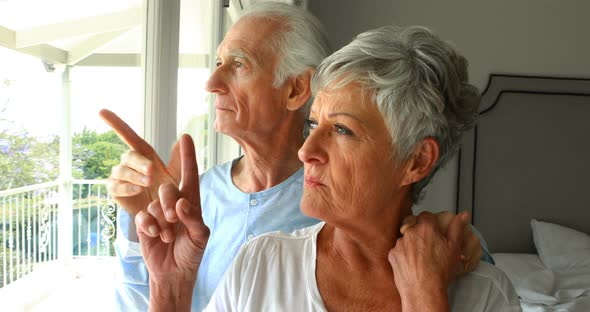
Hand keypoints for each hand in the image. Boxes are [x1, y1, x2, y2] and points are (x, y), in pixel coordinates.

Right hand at [99, 109, 180, 215]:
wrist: (168, 225)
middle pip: (128, 155)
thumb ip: (181, 159)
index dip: (116, 124)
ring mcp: (122, 179)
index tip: (101, 111)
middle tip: (152, 171)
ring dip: (134, 175)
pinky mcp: (117, 194)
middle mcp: (131, 165)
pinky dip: (126, 187)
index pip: (130, 137)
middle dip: (138, 161)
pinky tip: (138, 190)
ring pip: (120, 170)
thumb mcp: (181, 178)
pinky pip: (115, 186)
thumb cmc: (175, 199)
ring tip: (148, 183)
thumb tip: (183, 136)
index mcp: (146, 157)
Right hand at [135, 134, 209, 309]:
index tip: (185, 136)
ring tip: (168, 235)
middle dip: (169, 202)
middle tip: (174, 219)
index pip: (190, 175)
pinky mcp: (144, 222)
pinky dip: (150, 227)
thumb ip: (193, 218)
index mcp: (191, 201)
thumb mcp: (200, 237)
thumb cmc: (191, 252)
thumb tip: (181, 203)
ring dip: (161, 221)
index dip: (187, 156)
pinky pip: (143, 216)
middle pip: (167, 187)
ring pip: (154, 203)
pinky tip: (156, 236)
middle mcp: (174, 202)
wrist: (173, 273)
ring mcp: (157, 211)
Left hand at [388, 212, 467, 311]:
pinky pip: (398, 250)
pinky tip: (412, 263)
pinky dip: (403, 254)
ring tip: (421, 258)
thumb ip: (457, 228)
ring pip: (405, 238)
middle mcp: (410, 233)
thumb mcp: (454, 248)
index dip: (431, 222)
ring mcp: (399, 243)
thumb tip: (463, 214)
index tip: (434, 230)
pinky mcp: (392, 254)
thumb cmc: (439, 272)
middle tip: (429, 246)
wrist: (423, 290)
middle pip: (414, 225)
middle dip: (421, 232)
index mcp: (426, 228)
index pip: (426, 215)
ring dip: (411, 243)